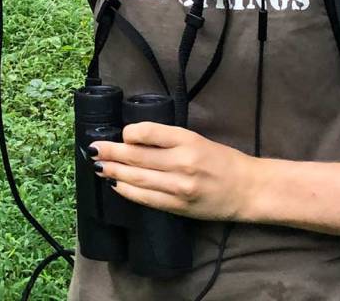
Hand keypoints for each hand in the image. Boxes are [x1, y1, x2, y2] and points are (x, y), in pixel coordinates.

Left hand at [90, 121, 259, 222]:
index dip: (128, 133)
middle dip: (109, 152)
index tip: (121, 134)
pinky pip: (145, 198)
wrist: (248, 190)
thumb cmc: (221, 160)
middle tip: (92, 149)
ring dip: (113, 172)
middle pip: (135, 157)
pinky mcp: (178, 207)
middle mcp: (182, 163)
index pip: (146, 132)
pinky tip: (115, 185)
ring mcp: (179, 188)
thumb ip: (166, 139)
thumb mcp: (195, 139)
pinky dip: (127, 191)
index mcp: (187, 140)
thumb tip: (131, 139)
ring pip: (136, 178)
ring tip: (98, 166)